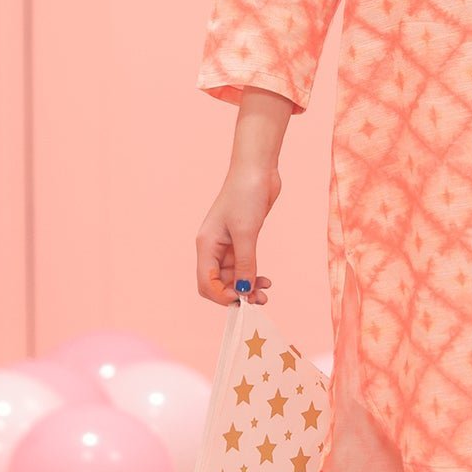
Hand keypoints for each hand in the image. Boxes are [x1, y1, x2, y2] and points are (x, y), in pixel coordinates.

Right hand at [195, 163, 281, 305]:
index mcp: (206, 245)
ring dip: (247, 287)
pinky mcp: (241, 239)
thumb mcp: (246, 232)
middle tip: (259, 301)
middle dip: (235, 295)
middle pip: (217, 283)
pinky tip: (265, 280)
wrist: (257, 170)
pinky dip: (252, 275)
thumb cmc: (246, 195)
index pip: (205, 282)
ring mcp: (227, 244)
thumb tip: (244, 291)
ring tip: (266, 294)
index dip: (221, 296)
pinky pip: (243, 266)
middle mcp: (213, 247)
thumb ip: (245, 263)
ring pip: (232, 276)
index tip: (242, 300)